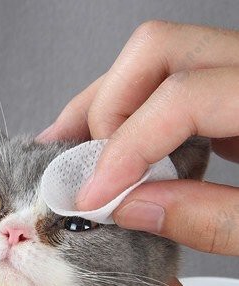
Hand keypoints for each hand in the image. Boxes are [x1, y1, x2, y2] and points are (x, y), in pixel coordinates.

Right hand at [37, 21, 238, 254]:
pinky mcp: (226, 91)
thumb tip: (130, 207)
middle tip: (79, 164)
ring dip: (105, 110)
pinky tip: (111, 151)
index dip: (124, 150)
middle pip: (154, 53)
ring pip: (150, 62)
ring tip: (76, 155)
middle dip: (103, 110)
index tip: (92, 197)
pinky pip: (161, 84)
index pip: (180, 99)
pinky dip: (126, 116)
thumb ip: (206, 219)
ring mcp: (235, 75)